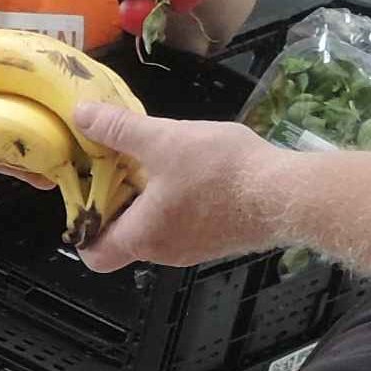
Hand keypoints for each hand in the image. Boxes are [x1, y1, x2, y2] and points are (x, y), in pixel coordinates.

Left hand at [69, 102, 291, 270]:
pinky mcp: (219, 239)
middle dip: (116, 201)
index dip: (81, 227)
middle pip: (123, 237)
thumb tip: (81, 116)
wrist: (288, 194)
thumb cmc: (221, 172)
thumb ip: (119, 129)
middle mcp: (164, 252)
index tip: (86, 189)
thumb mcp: (163, 139)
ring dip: (148, 198)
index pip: (94, 254)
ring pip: (155, 228)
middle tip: (117, 163)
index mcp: (142, 237)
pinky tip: (191, 169)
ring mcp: (195, 249)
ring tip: (154, 159)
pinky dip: (176, 201)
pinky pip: (183, 224)